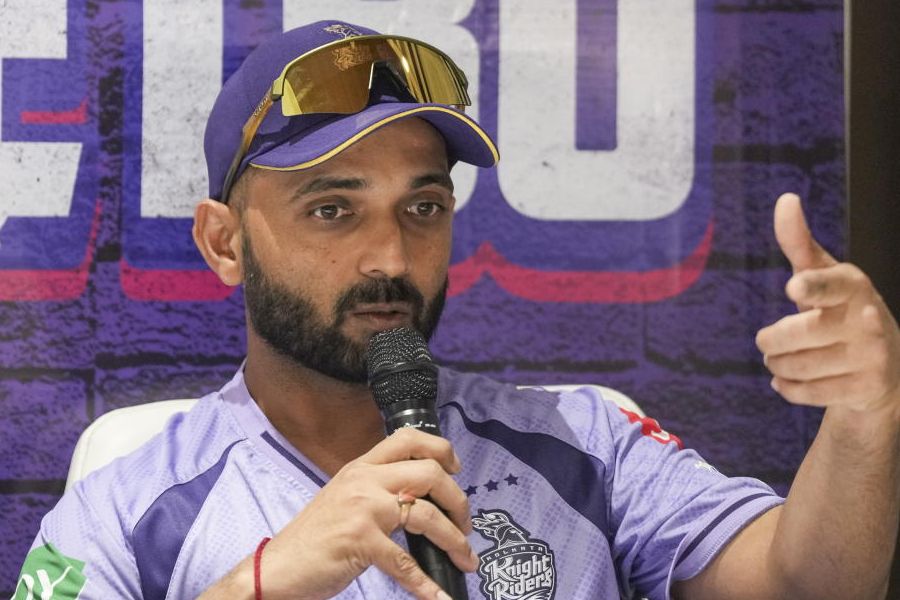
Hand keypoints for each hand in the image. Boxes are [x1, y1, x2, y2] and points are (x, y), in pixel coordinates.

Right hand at [255, 428, 475, 599]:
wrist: (278, 567)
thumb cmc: (315, 537)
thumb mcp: (345, 497)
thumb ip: (377, 488)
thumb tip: (420, 496)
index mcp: (361, 467)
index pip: (408, 439)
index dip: (441, 451)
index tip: (455, 473)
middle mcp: (364, 480)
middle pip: (429, 474)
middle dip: (458, 501)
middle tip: (466, 524)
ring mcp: (363, 509)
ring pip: (426, 515)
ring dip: (454, 540)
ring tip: (465, 558)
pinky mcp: (361, 541)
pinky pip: (406, 563)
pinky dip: (428, 584)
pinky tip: (439, 596)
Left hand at [755, 193, 899, 415]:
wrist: (887, 368)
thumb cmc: (841, 311)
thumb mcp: (824, 276)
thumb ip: (799, 243)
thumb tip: (786, 199)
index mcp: (852, 285)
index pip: (830, 284)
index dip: (811, 286)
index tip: (793, 286)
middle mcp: (867, 319)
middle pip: (796, 333)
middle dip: (770, 341)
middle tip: (768, 342)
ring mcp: (871, 356)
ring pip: (796, 366)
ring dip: (778, 366)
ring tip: (782, 361)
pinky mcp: (866, 388)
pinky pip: (805, 392)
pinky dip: (788, 389)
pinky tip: (789, 382)